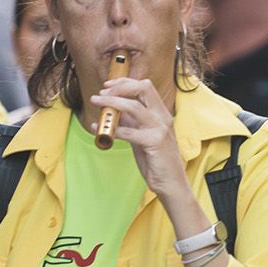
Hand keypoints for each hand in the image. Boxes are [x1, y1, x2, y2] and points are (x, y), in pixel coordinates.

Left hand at [88, 77, 187, 200]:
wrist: (171, 183)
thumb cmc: (157, 161)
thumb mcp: (144, 136)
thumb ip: (133, 123)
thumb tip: (115, 111)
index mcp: (161, 113)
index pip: (145, 86)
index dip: (125, 82)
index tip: (107, 85)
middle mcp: (162, 117)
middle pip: (142, 88)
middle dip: (119, 87)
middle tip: (101, 93)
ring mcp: (160, 129)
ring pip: (134, 106)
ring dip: (111, 102)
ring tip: (96, 103)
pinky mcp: (154, 143)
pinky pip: (129, 132)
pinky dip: (112, 129)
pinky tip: (100, 131)